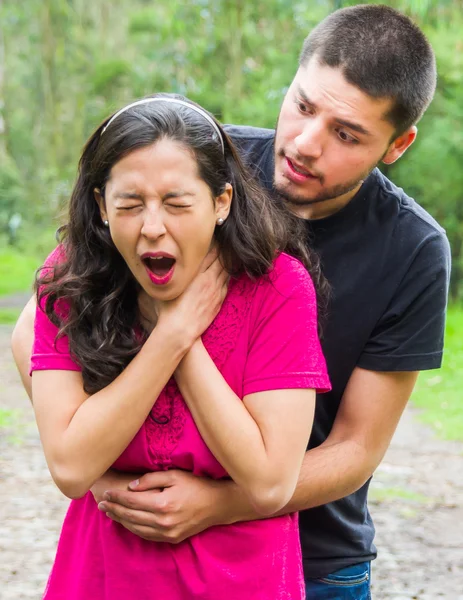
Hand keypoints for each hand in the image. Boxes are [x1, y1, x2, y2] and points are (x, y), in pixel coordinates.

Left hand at [97, 469, 234, 542]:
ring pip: (136, 528)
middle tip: (101, 503)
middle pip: (131, 516)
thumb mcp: (175, 475)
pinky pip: (146, 536)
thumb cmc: (196, 486)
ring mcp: (167, 533)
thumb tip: (131, 487)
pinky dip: (133, 529)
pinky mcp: (171, 539)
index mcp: (163, 504)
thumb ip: (151, 479)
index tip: (106, 493)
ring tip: (109, 512)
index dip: (117, 497)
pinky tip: (126, 522)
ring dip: (120, 521)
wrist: (217, 505)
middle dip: (114, 509)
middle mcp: (163, 522)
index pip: (132, 501)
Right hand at [156, 248, 228, 344]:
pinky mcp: (219, 300)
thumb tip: (153, 265)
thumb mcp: (164, 287)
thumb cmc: (168, 310)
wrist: (180, 331)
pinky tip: (226, 272)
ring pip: (226, 270)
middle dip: (222, 249)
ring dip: (227, 261)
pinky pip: (227, 283)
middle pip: (221, 258)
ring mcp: (215, 290)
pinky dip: (227, 275)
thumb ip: (164, 275)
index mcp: (195, 273)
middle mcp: (208, 280)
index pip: (209, 252)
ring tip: (228, 253)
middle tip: (223, 241)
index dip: (212, 243)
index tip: (211, 236)